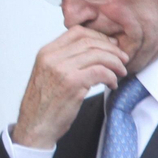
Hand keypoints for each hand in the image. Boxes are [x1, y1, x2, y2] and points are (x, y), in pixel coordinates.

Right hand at [12, 27, 129, 148]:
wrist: (35, 126)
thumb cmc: (44, 104)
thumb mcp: (48, 74)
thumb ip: (63, 60)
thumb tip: (91, 51)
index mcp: (46, 52)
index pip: (77, 32)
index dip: (98, 36)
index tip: (110, 45)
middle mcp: (52, 57)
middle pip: (90, 41)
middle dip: (112, 49)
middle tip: (123, 59)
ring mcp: (61, 69)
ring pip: (98, 55)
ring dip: (115, 63)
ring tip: (120, 73)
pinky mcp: (72, 83)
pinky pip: (101, 72)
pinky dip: (111, 77)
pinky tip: (112, 84)